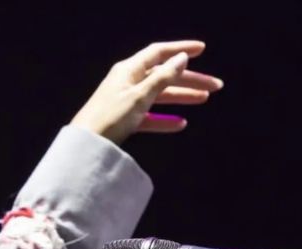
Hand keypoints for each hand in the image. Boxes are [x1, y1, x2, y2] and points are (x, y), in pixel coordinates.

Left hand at [69, 40, 222, 144]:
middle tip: (215, 85)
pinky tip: (180, 123)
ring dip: (181, 97)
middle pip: (164, 76)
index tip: (202, 50)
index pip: (159, 52)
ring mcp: (126, 101)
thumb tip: (181, 57)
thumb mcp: (140, 96)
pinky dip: (164, 119)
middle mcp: (128, 81)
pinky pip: (149, 116)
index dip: (181, 49)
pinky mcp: (124, 120)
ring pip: (159, 96)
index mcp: (129, 70)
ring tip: (204, 99)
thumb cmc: (110, 118)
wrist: (86, 146)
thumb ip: (163, 77)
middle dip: (190, 79)